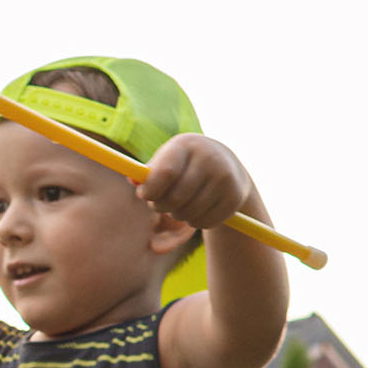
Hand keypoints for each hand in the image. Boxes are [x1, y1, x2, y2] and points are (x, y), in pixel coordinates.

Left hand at [134, 133, 253, 235]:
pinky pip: (205, 222)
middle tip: (158, 204)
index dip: (150, 190)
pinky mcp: (235, 197)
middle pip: (176, 197)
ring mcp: (225, 178)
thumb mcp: (166, 160)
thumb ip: (147, 172)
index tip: (144, 195)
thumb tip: (132, 180)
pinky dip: (195, 222)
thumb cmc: (184, 163)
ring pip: (189, 213)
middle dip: (161, 206)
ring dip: (177, 215)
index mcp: (186, 145)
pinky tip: (196, 210)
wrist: (226, 164)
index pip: (165, 174)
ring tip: (178, 206)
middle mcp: (209, 158)